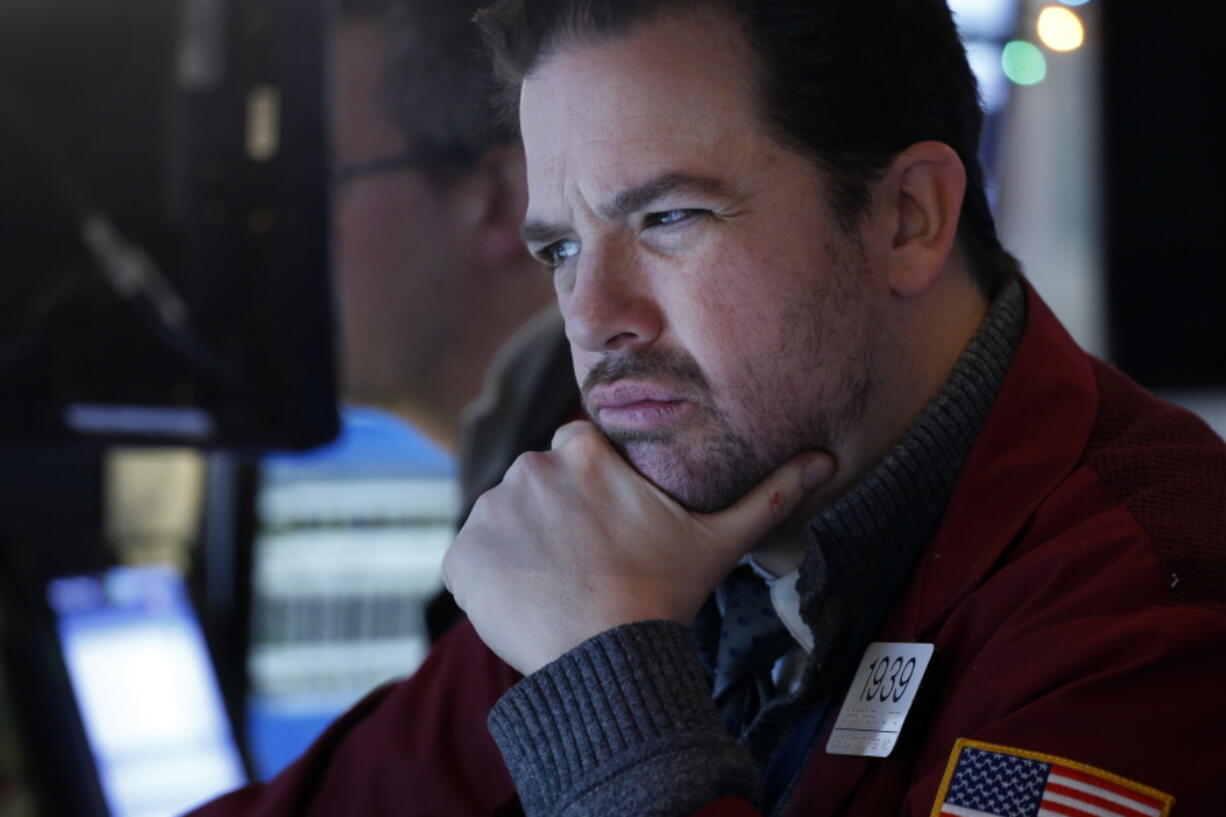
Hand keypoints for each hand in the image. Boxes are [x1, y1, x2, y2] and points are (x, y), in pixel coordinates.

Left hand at [442, 421, 834, 674]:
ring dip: (522, 547)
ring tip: (559, 587)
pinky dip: (489, 579)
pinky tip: (527, 603)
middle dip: (555, 516)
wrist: (608, 661)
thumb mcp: (720, 540)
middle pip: (538, 485)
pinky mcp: (460, 558)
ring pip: (504, 521)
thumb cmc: (664, 596)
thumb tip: (827, 459)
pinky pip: (470, 560)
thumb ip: (768, 494)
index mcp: (583, 451)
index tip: (605, 527)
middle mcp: (528, 469)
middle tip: (586, 564)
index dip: (591, 489)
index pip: (577, 452)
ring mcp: (489, 513)